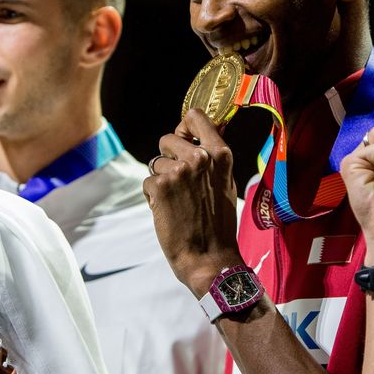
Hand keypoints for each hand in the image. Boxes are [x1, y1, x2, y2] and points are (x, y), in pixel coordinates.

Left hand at [143, 109, 243, 295]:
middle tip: (180, 184)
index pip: (195, 116)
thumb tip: (203, 133)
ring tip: (178, 202)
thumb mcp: (226, 182)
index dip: (184, 127)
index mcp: (220, 154)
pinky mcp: (160, 187)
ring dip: (161, 181)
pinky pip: (147, 182)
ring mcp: (178, 172)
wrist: (209, 257)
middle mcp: (200, 158)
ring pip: (156, 163)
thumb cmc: (219, 223)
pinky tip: (169, 211)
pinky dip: (154, 197)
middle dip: (168, 158)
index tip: (184, 140)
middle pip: (168, 139)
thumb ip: (213, 157)